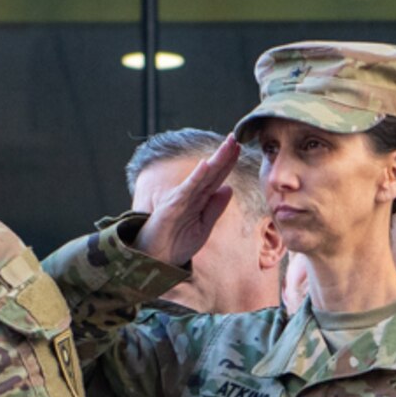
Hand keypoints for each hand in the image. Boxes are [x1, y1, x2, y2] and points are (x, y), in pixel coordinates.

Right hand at [135, 134, 240, 266]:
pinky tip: (206, 165)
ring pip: (202, 177)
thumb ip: (215, 208)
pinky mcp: (172, 206)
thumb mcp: (203, 227)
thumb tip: (229, 188)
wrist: (156, 259)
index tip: (239, 148)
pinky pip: (186, 190)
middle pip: (211, 172)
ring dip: (215, 160)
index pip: (216, 178)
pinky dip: (196, 177)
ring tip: (227, 145)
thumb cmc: (176, 242)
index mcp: (199, 200)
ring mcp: (181, 199)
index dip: (228, 163)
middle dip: (224, 155)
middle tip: (235, 137)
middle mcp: (191, 195)